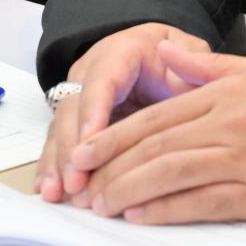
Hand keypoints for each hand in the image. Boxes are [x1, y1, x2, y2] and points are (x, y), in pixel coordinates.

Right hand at [36, 23, 212, 202]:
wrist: (154, 56)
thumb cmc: (173, 58)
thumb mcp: (191, 52)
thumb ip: (197, 64)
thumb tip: (187, 71)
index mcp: (120, 52)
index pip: (103, 78)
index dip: (94, 109)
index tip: (92, 140)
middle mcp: (89, 72)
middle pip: (73, 107)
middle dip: (72, 146)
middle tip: (75, 180)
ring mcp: (78, 97)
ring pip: (60, 128)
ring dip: (57, 162)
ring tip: (56, 193)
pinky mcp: (74, 120)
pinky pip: (58, 142)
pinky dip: (52, 167)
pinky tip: (48, 191)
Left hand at [67, 41, 245, 223]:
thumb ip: (210, 67)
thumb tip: (166, 54)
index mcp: (229, 94)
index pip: (158, 115)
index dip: (115, 135)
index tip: (85, 149)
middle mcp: (231, 124)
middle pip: (156, 146)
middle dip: (112, 166)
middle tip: (82, 183)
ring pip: (172, 174)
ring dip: (130, 191)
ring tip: (102, 204)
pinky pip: (204, 202)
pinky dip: (168, 210)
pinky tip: (143, 216)